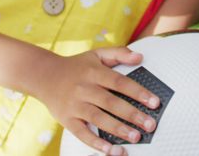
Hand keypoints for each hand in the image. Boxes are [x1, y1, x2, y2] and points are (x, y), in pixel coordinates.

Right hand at [34, 47, 159, 155]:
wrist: (43, 76)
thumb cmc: (77, 66)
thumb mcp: (96, 54)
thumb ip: (119, 53)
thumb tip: (140, 57)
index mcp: (93, 72)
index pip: (119, 83)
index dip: (138, 92)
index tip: (154, 102)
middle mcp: (84, 88)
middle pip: (111, 102)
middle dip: (132, 115)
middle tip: (150, 124)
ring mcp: (74, 105)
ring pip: (98, 118)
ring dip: (118, 129)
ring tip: (135, 137)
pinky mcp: (66, 120)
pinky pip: (81, 133)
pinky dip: (95, 142)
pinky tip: (110, 149)